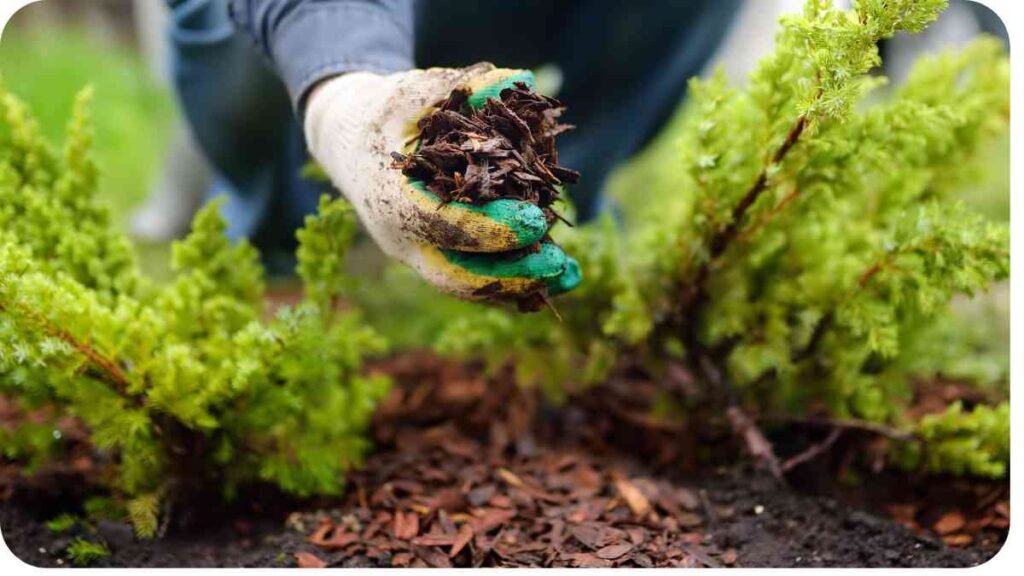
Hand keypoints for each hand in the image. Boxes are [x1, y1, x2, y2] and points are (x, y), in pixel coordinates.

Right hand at [303, 63, 579, 301]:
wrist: (348, 142)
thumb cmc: (384, 112)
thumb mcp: (414, 92)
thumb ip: (462, 86)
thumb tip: (519, 80)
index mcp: (389, 197)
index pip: (441, 224)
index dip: (490, 228)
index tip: (536, 221)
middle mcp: (400, 237)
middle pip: (455, 275)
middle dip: (509, 275)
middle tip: (559, 264)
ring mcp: (416, 255)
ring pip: (467, 286)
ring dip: (520, 286)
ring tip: (570, 277)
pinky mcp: (433, 259)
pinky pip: (474, 280)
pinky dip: (514, 283)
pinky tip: (557, 278)